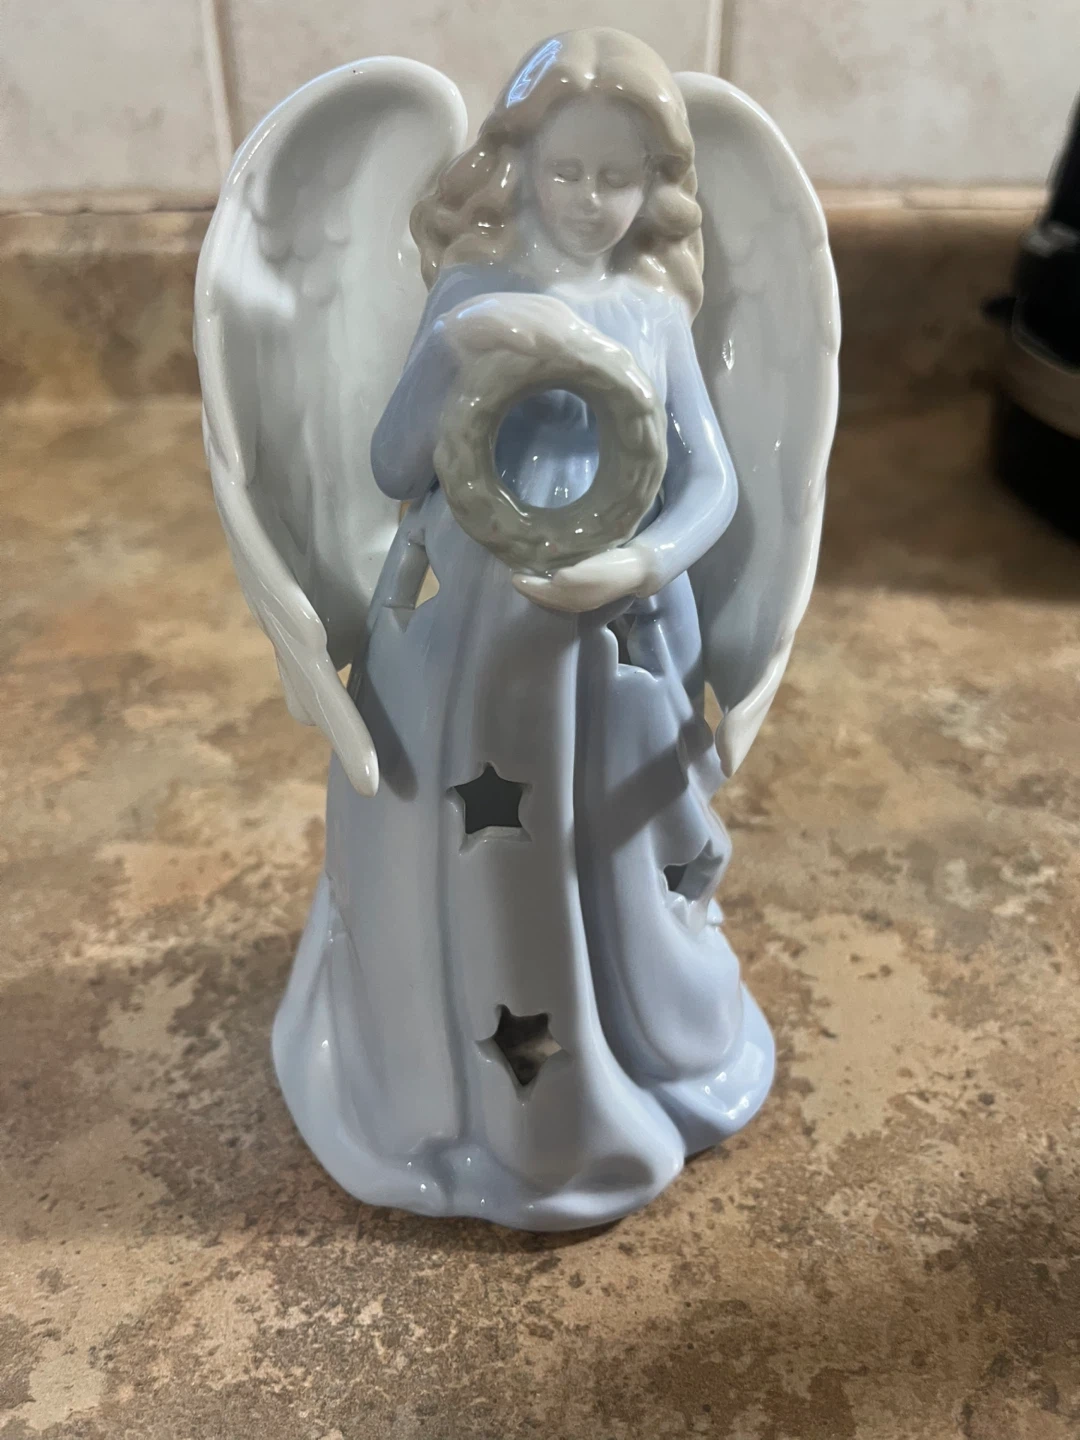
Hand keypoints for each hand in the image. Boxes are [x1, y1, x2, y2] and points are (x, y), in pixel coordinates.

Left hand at [512, 543, 654, 613]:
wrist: (636, 569)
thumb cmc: (612, 566)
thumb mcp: (590, 570)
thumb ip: (571, 577)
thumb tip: (555, 579)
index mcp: (573, 597)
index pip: (543, 593)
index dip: (528, 586)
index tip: (514, 575)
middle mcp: (575, 603)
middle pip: (546, 599)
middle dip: (530, 589)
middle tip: (516, 576)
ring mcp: (582, 601)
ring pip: (553, 598)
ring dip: (539, 590)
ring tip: (528, 579)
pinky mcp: (588, 595)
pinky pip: (561, 596)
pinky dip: (550, 590)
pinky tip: (549, 581)